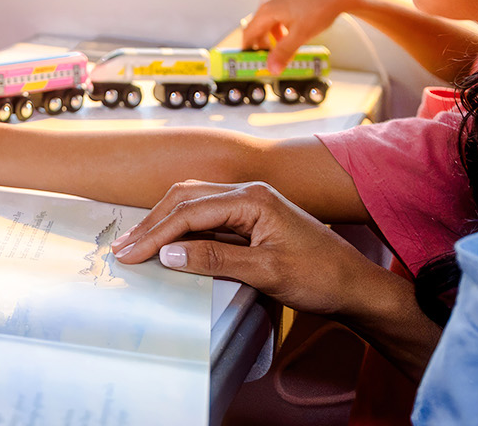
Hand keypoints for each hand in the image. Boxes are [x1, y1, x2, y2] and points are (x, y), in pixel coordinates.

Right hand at [111, 180, 384, 315]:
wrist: (354, 285)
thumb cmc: (319, 277)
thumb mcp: (266, 272)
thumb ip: (216, 260)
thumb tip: (169, 253)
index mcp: (251, 198)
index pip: (190, 211)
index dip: (155, 233)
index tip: (129, 254)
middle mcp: (247, 193)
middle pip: (185, 199)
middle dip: (151, 223)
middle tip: (122, 249)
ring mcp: (249, 204)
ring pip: (193, 204)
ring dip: (163, 223)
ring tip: (135, 244)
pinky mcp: (250, 219)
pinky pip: (206, 216)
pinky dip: (181, 228)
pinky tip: (167, 243)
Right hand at [238, 0, 375, 71]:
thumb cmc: (322, 7)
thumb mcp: (301, 35)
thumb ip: (284, 52)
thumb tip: (272, 68)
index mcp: (267, 8)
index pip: (250, 32)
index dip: (249, 48)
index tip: (250, 58)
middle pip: (259, 23)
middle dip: (264, 41)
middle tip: (272, 55)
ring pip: (269, 14)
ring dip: (274, 30)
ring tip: (287, 41)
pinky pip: (278, 4)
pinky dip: (281, 18)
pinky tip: (294, 25)